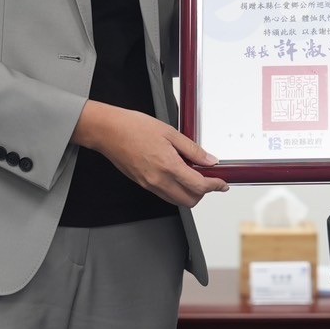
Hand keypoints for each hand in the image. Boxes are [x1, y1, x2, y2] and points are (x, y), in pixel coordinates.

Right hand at [72, 101, 229, 206]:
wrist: (108, 131)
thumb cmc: (134, 127)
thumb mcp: (169, 132)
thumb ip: (192, 149)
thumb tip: (209, 160)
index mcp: (168, 165)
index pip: (199, 186)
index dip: (215, 186)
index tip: (222, 183)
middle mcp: (159, 180)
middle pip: (190, 201)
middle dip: (203, 192)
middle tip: (208, 178)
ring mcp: (149, 185)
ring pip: (177, 201)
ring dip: (190, 193)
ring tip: (193, 175)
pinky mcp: (143, 184)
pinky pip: (165, 195)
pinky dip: (176, 190)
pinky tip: (177, 174)